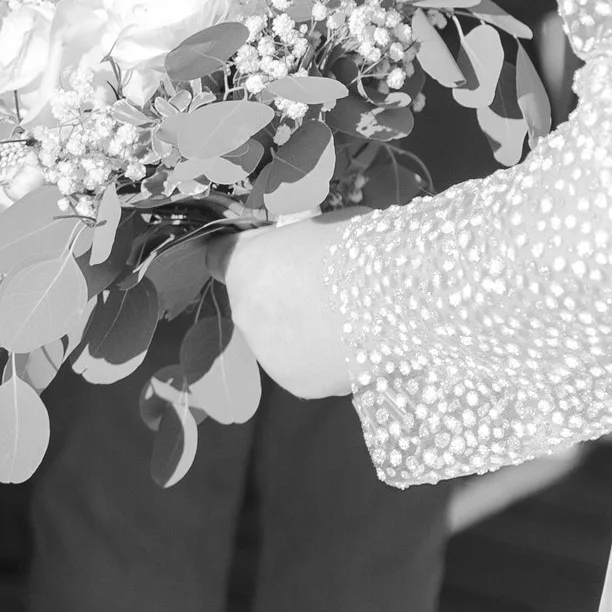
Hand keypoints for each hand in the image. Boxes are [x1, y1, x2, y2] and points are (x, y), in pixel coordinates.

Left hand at [224, 218, 356, 399]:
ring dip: (301, 332)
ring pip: (278, 340)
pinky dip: (324, 360)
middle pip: (253, 303)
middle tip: (325, 288)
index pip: (219, 259)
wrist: (392, 297)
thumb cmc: (356, 246)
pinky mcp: (297, 384)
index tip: (266, 257)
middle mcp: (244, 313)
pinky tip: (354, 345)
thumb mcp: (316, 227)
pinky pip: (305, 367)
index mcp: (243, 266)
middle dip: (280, 297)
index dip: (245, 257)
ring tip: (347, 321)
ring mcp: (268, 354)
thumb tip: (295, 251)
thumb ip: (292, 244)